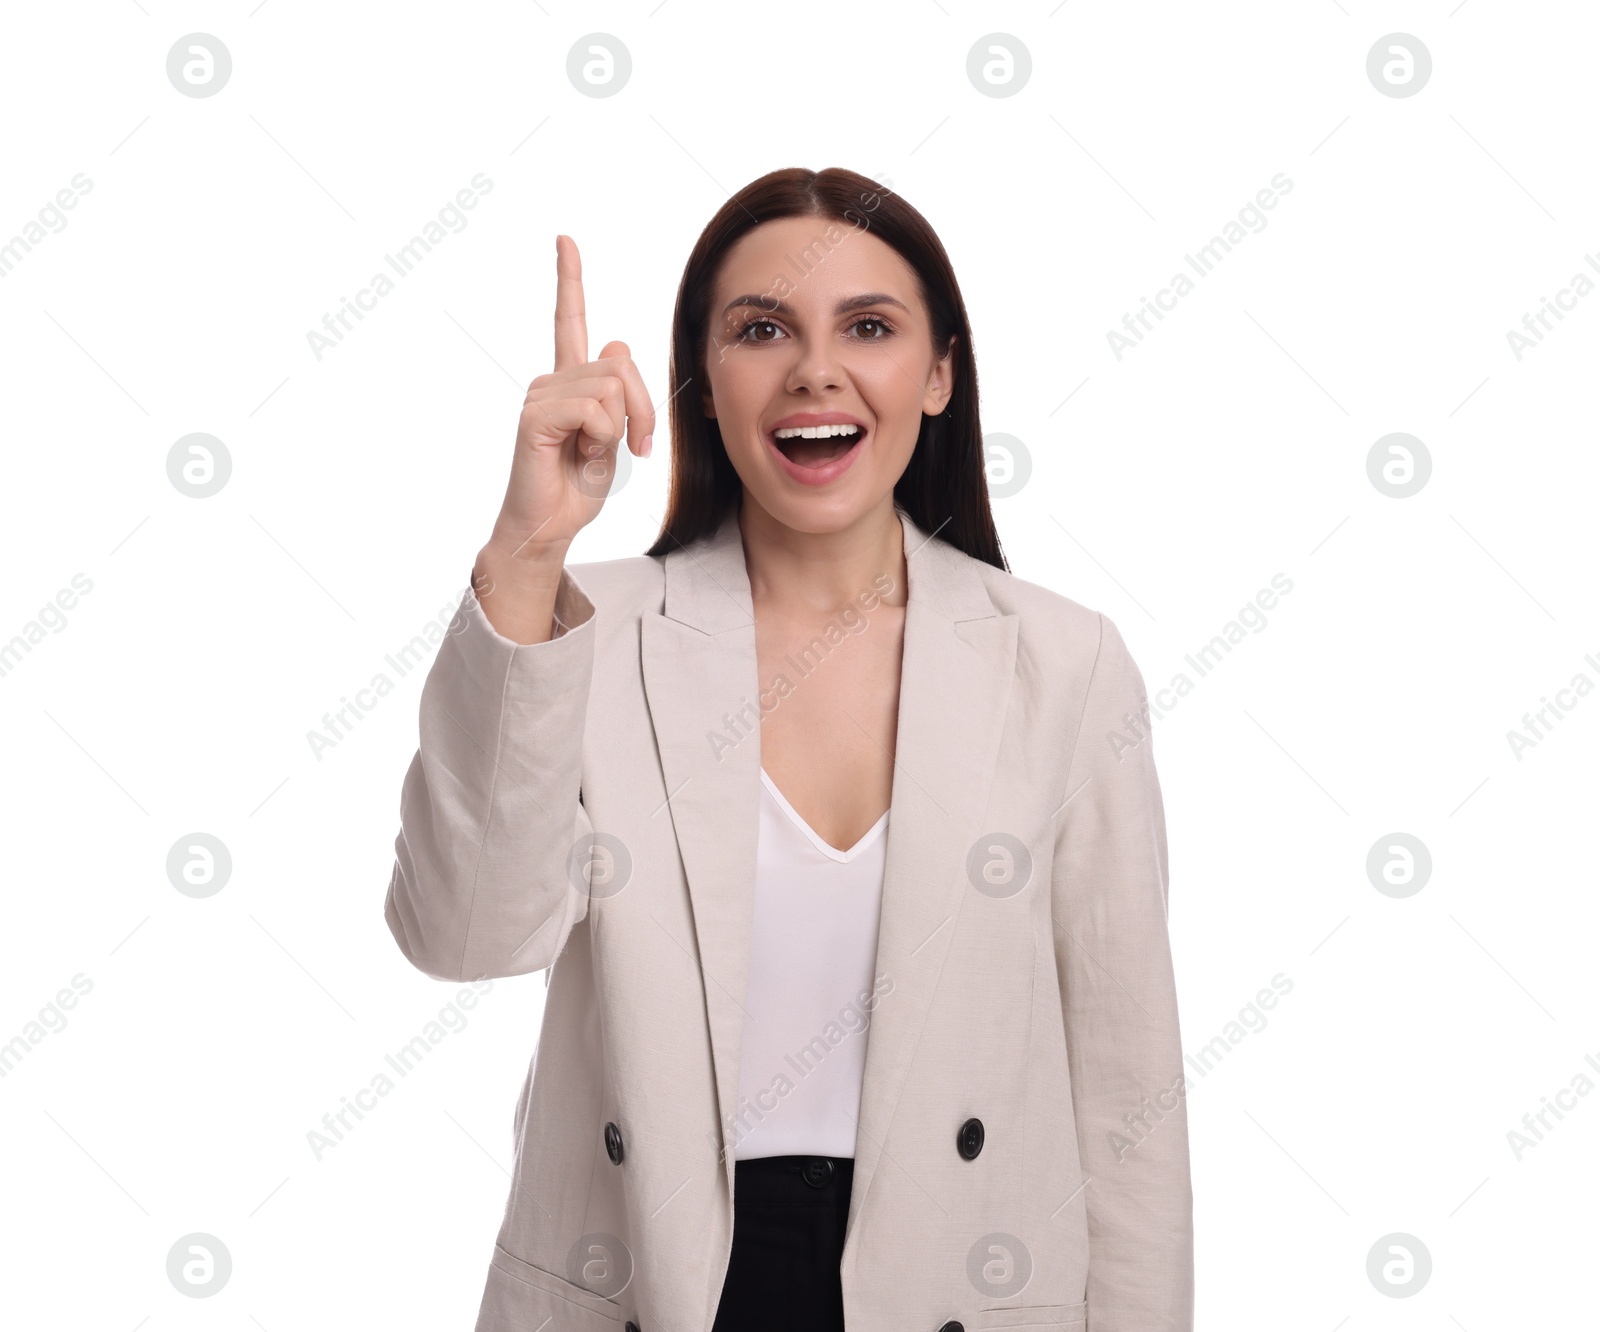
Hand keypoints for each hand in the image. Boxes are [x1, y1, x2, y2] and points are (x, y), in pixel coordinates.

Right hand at [485, 235, 654, 564]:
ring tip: (601, 455)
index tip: (565, 240)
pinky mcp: (534, 417)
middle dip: (643, 411)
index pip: (569, 320)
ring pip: (612, 388)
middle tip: (636, 449)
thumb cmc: (579, 486)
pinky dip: (603, 438)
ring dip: (622, 429)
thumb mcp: (616, 435)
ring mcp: (540, 395)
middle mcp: (550, 380)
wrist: (549, 527)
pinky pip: (594, 410)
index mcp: (570, 381)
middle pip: (622, 366)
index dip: (569, 279)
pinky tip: (582, 455)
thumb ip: (621, 394)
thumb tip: (617, 343)